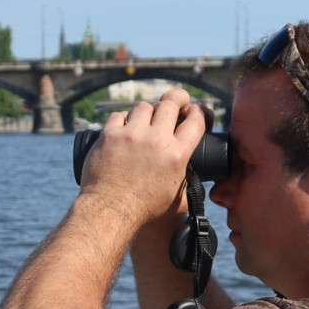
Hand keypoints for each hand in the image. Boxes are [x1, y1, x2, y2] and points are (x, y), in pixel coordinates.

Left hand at [79, 89, 205, 225]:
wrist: (111, 210)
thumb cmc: (144, 209)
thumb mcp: (177, 199)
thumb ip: (191, 184)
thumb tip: (198, 179)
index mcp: (177, 155)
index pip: (196, 119)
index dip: (198, 110)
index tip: (193, 111)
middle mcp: (156, 140)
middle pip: (170, 102)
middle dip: (176, 98)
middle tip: (176, 101)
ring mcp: (132, 135)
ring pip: (144, 106)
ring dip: (147, 112)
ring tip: (145, 121)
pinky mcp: (109, 135)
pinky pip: (119, 115)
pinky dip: (123, 120)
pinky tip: (124, 128)